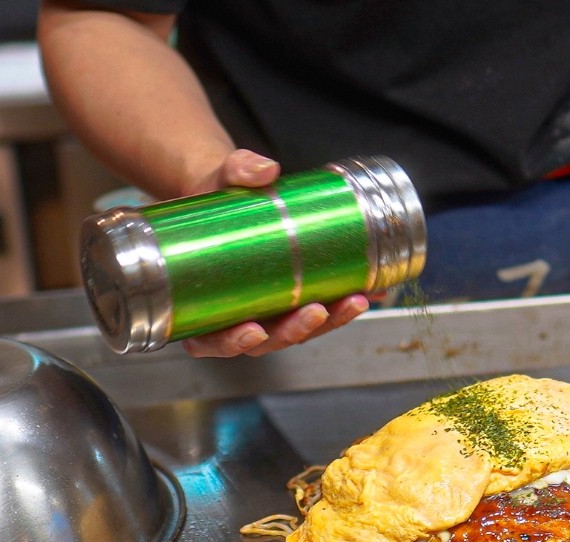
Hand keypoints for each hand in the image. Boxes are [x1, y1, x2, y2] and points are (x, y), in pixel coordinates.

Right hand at [180, 148, 368, 356]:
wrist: (228, 194)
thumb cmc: (212, 198)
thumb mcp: (218, 181)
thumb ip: (237, 170)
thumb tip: (265, 169)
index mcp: (201, 303)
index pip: (212, 340)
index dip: (231, 343)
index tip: (252, 330)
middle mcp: (236, 315)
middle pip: (267, 341)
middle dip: (295, 330)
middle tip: (316, 311)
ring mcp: (269, 310)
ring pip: (299, 330)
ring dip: (330, 321)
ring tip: (353, 301)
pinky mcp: (295, 298)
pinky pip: (321, 309)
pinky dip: (343, 304)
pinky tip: (368, 292)